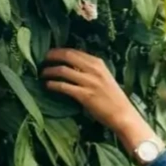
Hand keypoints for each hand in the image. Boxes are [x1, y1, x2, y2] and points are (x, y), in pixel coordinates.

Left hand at [41, 48, 159, 155]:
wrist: (122, 114)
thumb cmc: (113, 97)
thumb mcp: (104, 77)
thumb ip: (90, 70)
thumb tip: (70, 66)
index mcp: (98, 63)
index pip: (74, 51)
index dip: (59, 51)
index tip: (50, 54)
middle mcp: (93, 69)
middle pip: (67, 56)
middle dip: (51, 56)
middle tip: (42, 60)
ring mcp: (89, 82)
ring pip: (62, 71)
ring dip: (49, 71)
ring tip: (42, 74)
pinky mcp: (84, 95)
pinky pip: (63, 86)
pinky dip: (52, 85)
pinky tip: (47, 86)